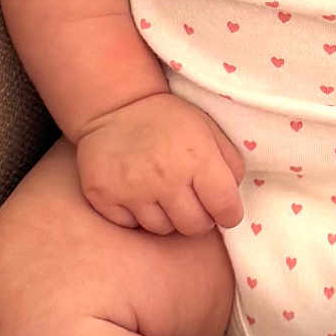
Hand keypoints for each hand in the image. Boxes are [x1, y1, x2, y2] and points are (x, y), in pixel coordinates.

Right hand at [73, 92, 245, 236]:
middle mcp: (165, 176)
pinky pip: (130, 226)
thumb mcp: (209, 130)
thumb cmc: (169, 120)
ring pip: (162, 229)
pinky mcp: (103, 195)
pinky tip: (137, 193)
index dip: (229, 214)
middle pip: (195, 227)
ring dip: (167, 217)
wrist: (116, 106)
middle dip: (199, 218)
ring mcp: (131, 189)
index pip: (226, 209)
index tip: (223, 210)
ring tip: (161, 192)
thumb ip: (230, 165)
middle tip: (191, 200)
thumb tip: (232, 202)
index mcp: (198, 157)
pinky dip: (137, 216)